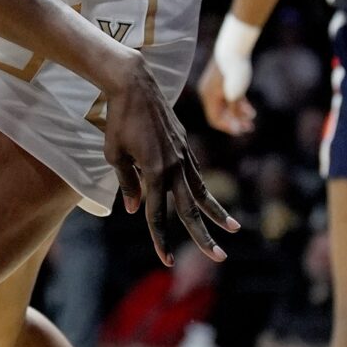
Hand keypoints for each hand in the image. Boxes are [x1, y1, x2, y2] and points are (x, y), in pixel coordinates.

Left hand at [102, 58, 238, 265]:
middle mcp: (174, 166)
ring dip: (216, 213)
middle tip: (219, 257)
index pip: (157, 213)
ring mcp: (183, 155)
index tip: (165, 261)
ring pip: (202, 191)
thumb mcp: (114, 155)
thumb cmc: (118, 120)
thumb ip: (128, 184)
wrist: (135, 85)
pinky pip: (196, 174)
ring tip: (233, 229)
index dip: (160, 238)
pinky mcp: (185, 146)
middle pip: (190, 209)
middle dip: (203, 236)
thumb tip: (135, 210)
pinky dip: (203, 190)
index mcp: (155, 171)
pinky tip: (209, 202)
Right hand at [196, 63, 256, 136]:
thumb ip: (234, 109)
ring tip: (251, 120)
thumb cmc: (235, 69)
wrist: (234, 48)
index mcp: (208, 97)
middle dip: (234, 123)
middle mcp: (209, 94)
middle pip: (220, 115)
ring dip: (238, 116)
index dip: (227, 127)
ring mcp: (215, 89)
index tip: (240, 131)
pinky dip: (238, 106)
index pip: (214, 119)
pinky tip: (250, 111)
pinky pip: (229, 100)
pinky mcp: (223, 84)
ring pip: (226, 108)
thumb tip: (235, 124)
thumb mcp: (236, 92)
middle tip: (249, 128)